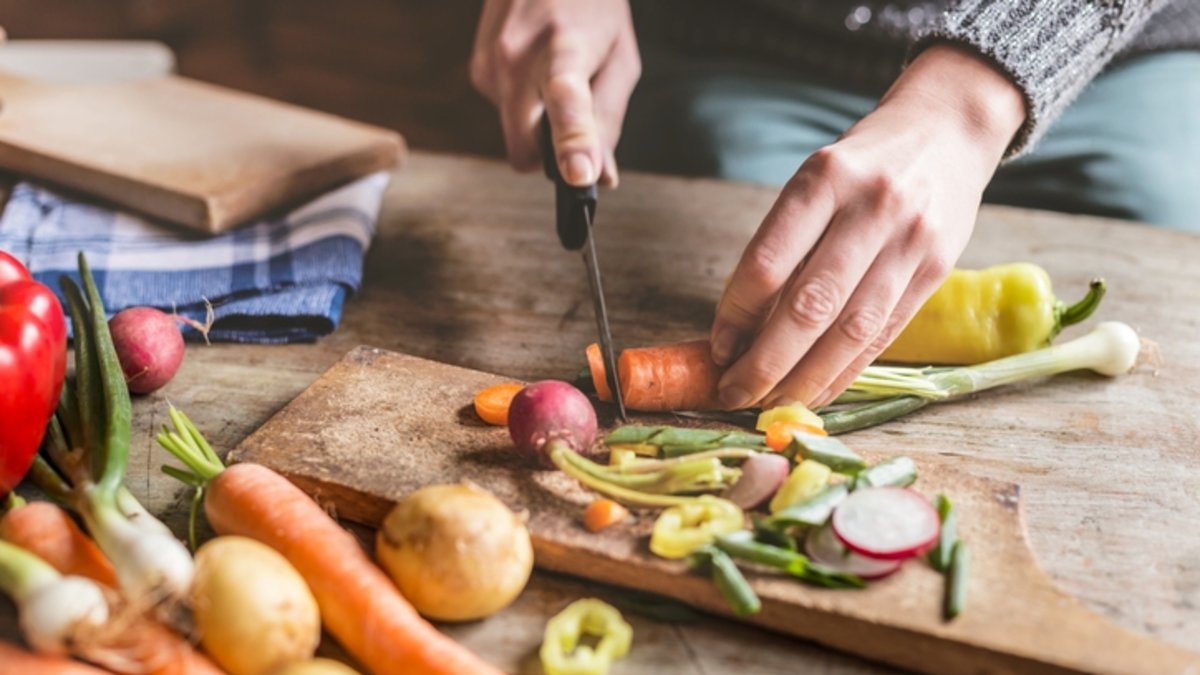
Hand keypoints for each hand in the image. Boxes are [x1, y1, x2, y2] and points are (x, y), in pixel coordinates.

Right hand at [470, 0, 639, 186]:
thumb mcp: (620, 59)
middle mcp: (517, 56)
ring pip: (514, 134)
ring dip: (538, 122)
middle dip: (548, 154)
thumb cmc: (591, 7)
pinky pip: (504, 113)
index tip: (578, 175)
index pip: (565, 100)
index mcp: (564, 48)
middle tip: (577, 131)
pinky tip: (535, 68)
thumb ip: (608, 119)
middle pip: (523, 148)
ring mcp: (490, 62)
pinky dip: (524, 104)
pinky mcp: (477, 69)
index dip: (572, 142)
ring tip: (557, 76)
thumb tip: (600, 176)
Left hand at [710, 45, 1026, 409]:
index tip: (717, 348)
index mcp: (825, 178)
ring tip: (771, 403)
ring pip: (851, 330)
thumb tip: (740, 329)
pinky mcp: (938, 269)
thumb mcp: (816, 181)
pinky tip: (817, 391)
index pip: (767, 262)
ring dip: (805, 378)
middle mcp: (871, 207)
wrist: (947, 130)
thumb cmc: (863, 164)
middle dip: (766, 362)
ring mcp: (910, 240)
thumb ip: (785, 245)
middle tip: (734, 393)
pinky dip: (845, 371)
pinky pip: (884, 335)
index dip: (736, 314)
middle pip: (810, 305)